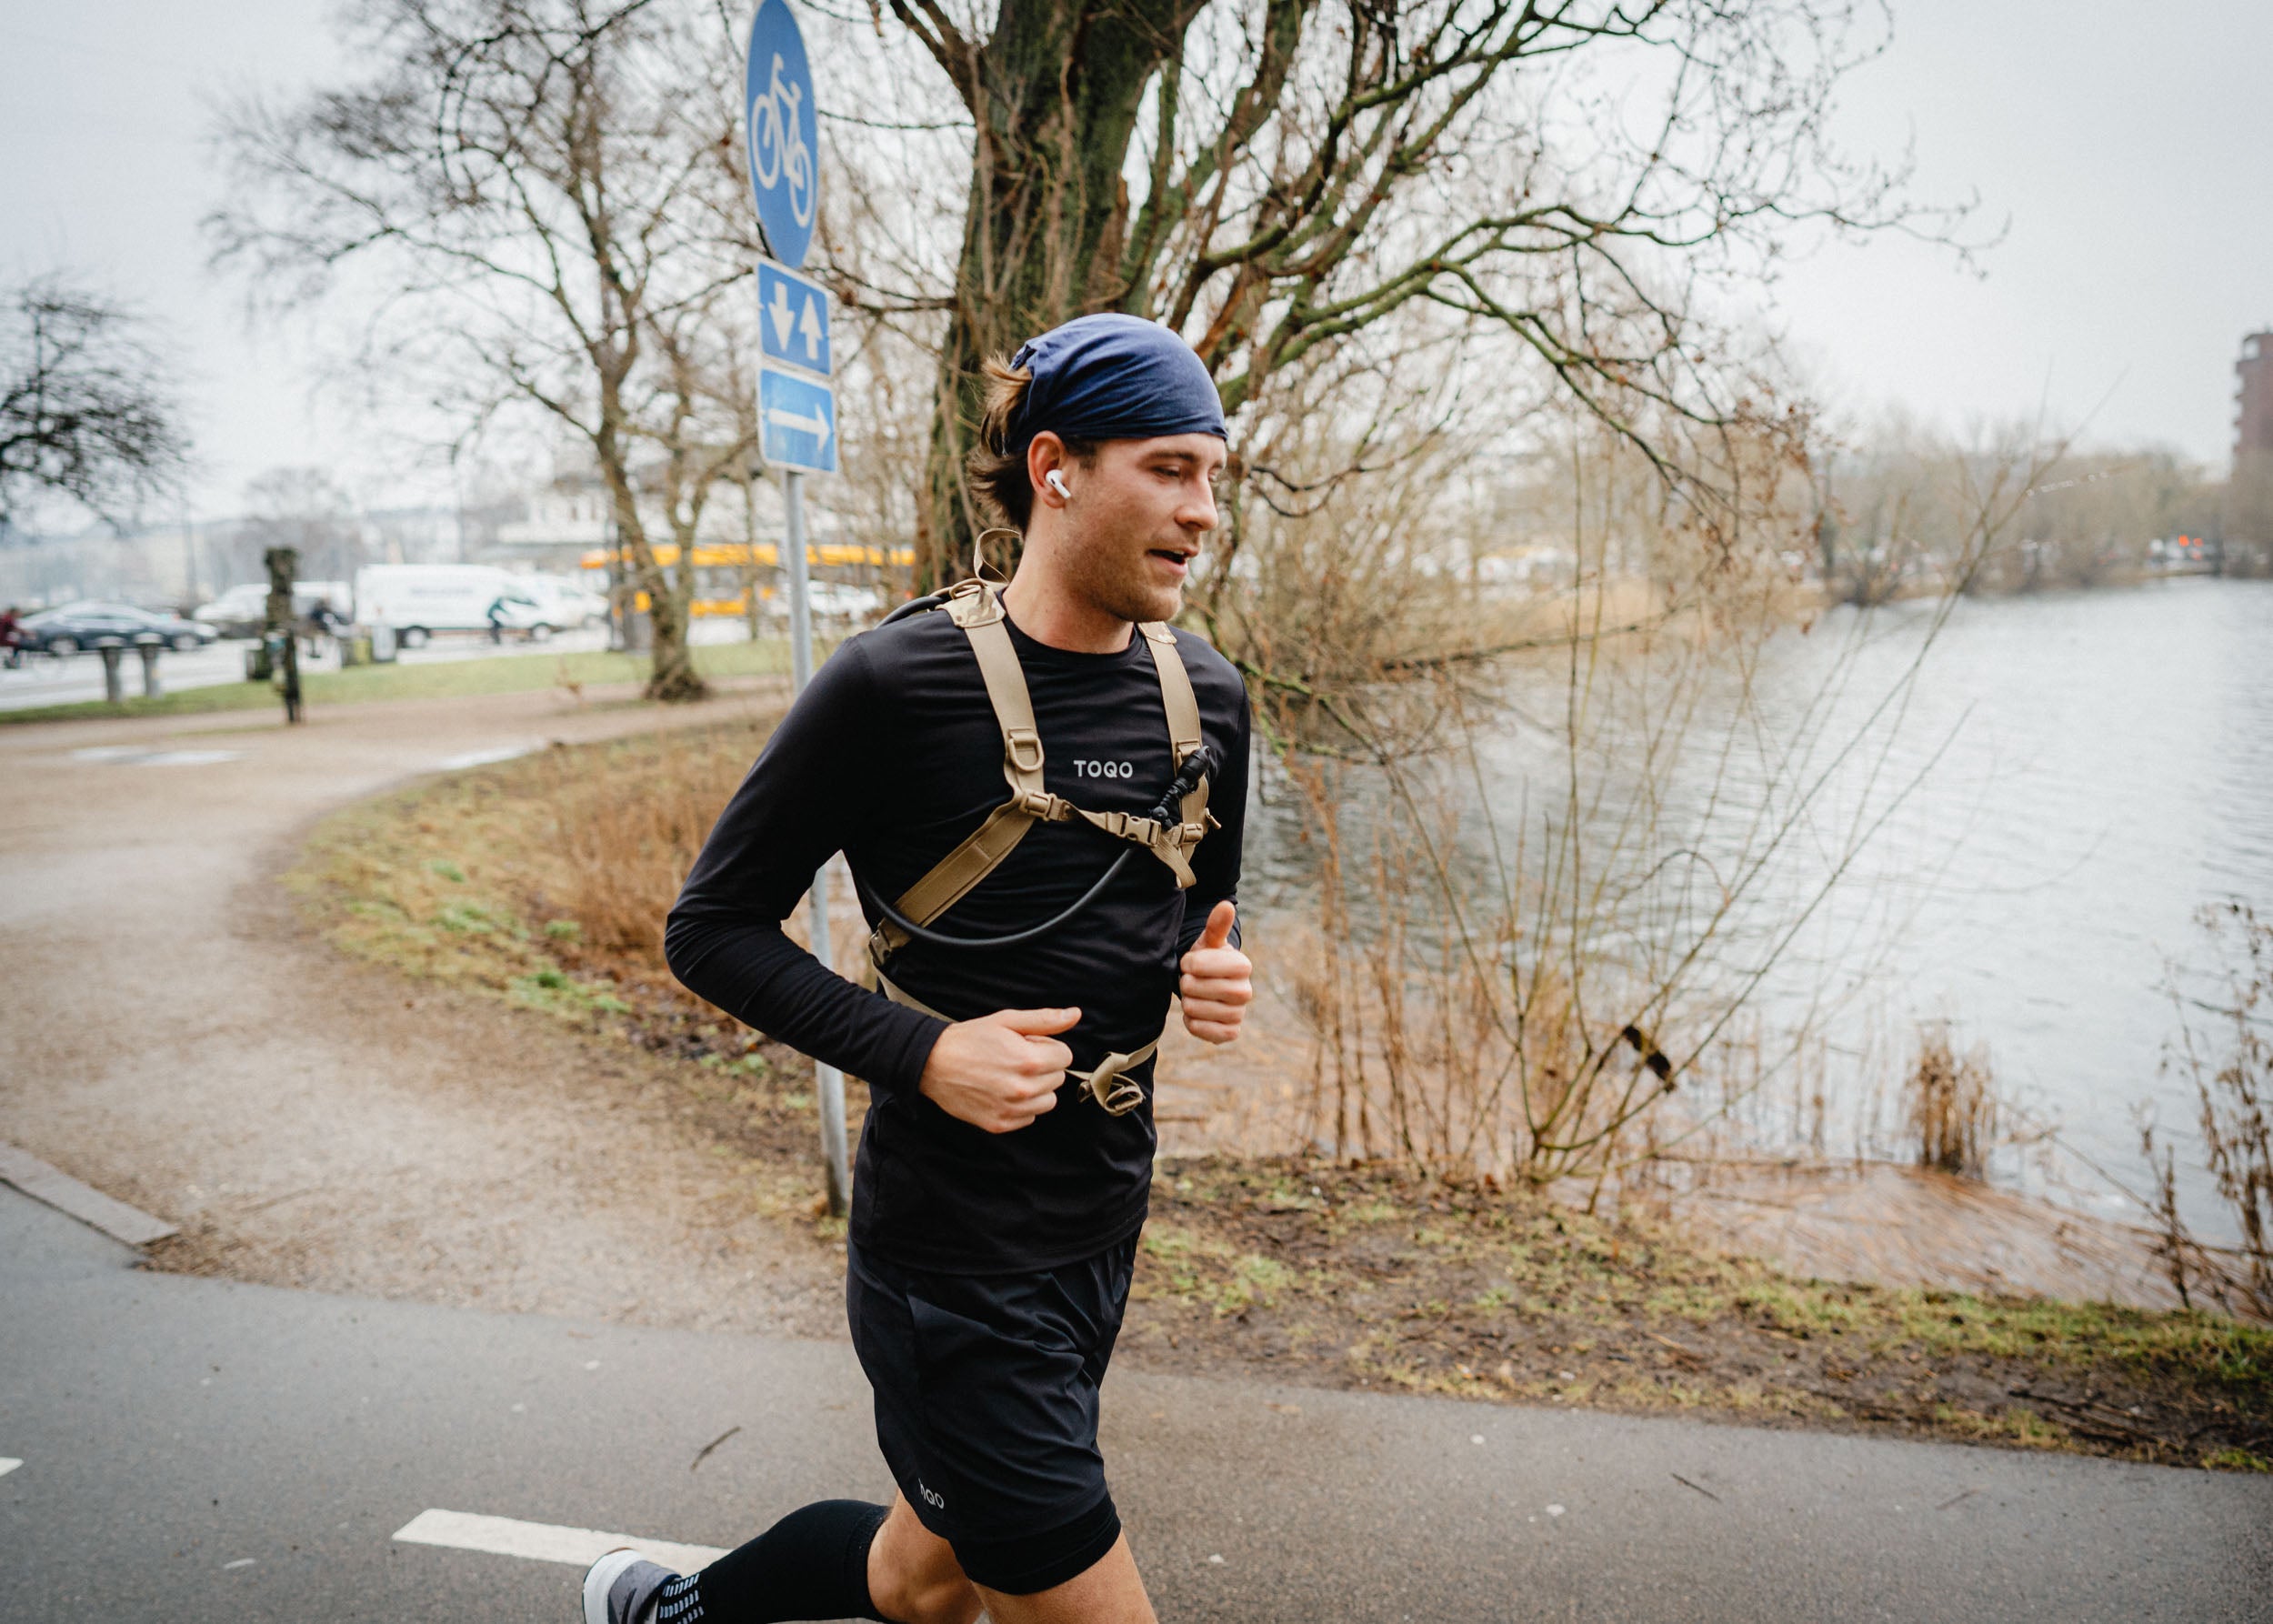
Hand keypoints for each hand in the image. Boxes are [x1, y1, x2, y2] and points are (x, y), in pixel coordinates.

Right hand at [918, 1005, 1079, 1132]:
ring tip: (1010, 1075)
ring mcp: (1011, 1109)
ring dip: (1036, 1088)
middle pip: (1058, 1078)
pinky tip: (1002, 1091)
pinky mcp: (1000, 1124)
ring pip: (1048, 1101)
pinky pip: (1030, 1117)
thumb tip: (1074, 1015)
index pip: (1065, 1057)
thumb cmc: (969, 1039)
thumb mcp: (1007, 1021)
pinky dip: (1021, 1106)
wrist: (932, 1063)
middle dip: (1043, 1067)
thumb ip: (1045, 1020)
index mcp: (1029, 1060)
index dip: (1047, 1047)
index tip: (1027, 1045)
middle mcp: (1023, 1089)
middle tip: (1015, 1059)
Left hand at [1178, 901, 1251, 1043]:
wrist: (1209, 987)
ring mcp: (1239, 1014)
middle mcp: (1246, 991)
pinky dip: (1192, 1022)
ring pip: (1196, 1010)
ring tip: (1193, 995)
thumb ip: (1216, 926)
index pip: (1202, 965)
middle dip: (1186, 983)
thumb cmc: (1207, 961)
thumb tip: (1226, 905)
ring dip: (1187, 1003)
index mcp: (1242, 965)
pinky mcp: (1231, 1032)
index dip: (1189, 963)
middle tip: (1190, 980)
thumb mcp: (1208, 942)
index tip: (1189, 962)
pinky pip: (1203, 1031)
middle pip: (1197, 989)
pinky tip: (1195, 1013)